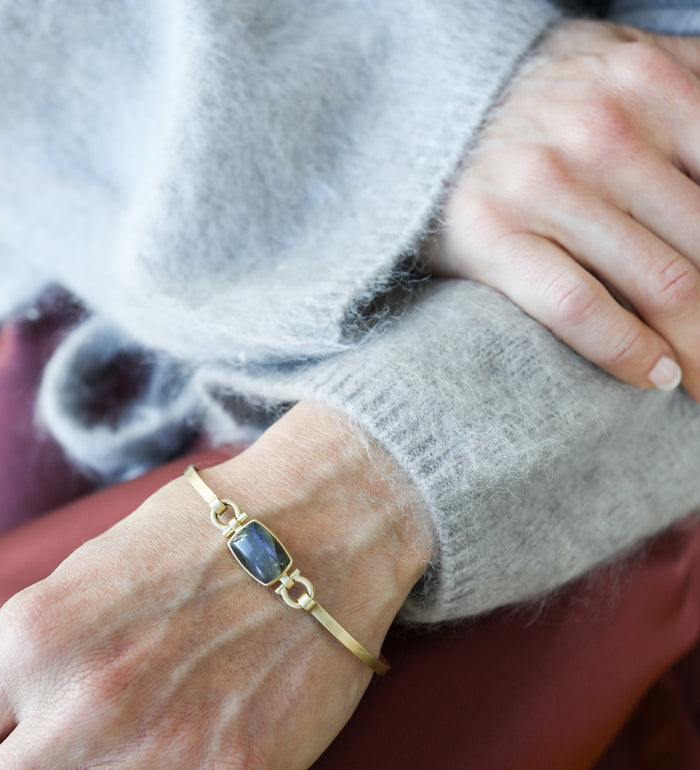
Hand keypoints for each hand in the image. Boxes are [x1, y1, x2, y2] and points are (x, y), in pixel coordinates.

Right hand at [429, 20, 699, 399]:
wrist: (424, 116)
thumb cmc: (542, 102)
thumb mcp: (625, 65)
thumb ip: (689, 93)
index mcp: (651, 84)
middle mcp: (604, 130)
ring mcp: (545, 186)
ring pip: (661, 285)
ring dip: (696, 348)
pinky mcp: (493, 237)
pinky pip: (579, 308)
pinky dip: (629, 352)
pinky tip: (656, 377)